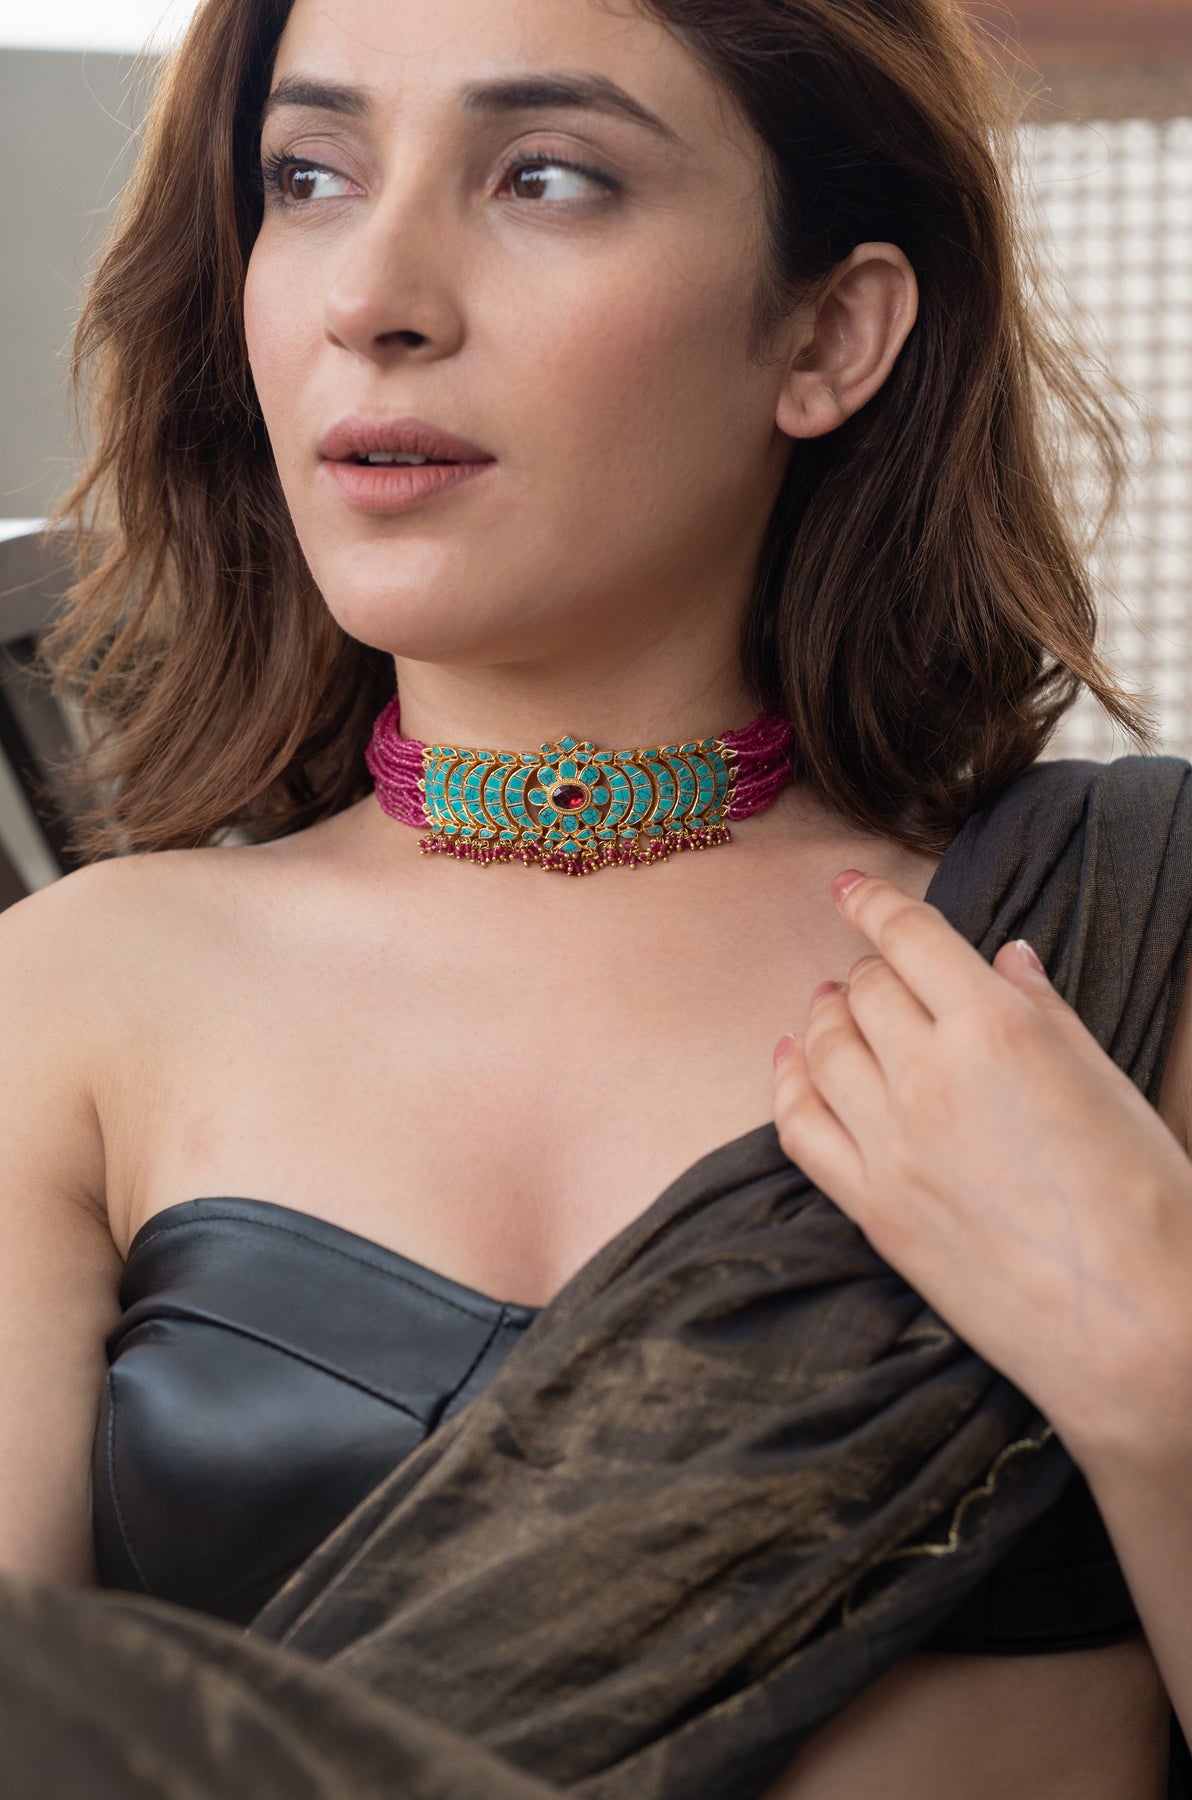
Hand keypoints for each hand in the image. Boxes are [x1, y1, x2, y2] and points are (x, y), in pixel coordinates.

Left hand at [771, 871, 1191, 1469]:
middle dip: (868, 971)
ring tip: (831, 1009)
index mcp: (996, 1029)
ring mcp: (890, 1143)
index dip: (872, 902)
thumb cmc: (1148, 1202)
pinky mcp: (870, 1207)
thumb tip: (1004, 957)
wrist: (1133, 1327)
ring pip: (823, 1046)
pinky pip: (798, 1125)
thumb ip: (1043, 1011)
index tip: (849, 888)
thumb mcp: (1109, 1082)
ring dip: (825, 1017)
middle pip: (864, 990)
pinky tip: (792, 1065)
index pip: (910, 937)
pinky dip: (788, 1082)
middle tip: (877, 974)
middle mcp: (928, 1075)